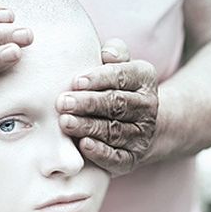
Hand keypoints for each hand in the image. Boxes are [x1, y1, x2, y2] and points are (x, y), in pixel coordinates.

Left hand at [57, 38, 158, 175]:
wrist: (139, 127)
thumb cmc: (116, 90)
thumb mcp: (120, 67)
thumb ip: (115, 55)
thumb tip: (107, 53)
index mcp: (144, 79)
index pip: (123, 76)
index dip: (99, 79)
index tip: (76, 81)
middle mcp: (148, 107)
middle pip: (117, 104)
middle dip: (89, 103)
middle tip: (63, 103)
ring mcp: (142, 134)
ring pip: (114, 130)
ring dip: (89, 126)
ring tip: (65, 123)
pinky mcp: (132, 158)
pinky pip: (117, 156)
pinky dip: (101, 152)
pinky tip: (83, 145)